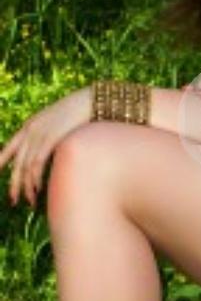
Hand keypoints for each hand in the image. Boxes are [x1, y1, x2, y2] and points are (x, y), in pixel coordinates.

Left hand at [0, 86, 91, 208]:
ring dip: (27, 186)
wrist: (92, 100)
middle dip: (14, 184)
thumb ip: (50, 135)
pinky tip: (38, 188)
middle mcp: (31, 129)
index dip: (1, 162)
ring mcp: (40, 133)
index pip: (10, 148)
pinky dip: (35, 178)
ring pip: (25, 166)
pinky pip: (37, 162)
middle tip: (13, 200)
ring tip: (30, 200)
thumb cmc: (81, 113)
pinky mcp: (50, 137)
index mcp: (31, 125)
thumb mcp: (59, 123)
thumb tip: (51, 151)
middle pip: (17, 162)